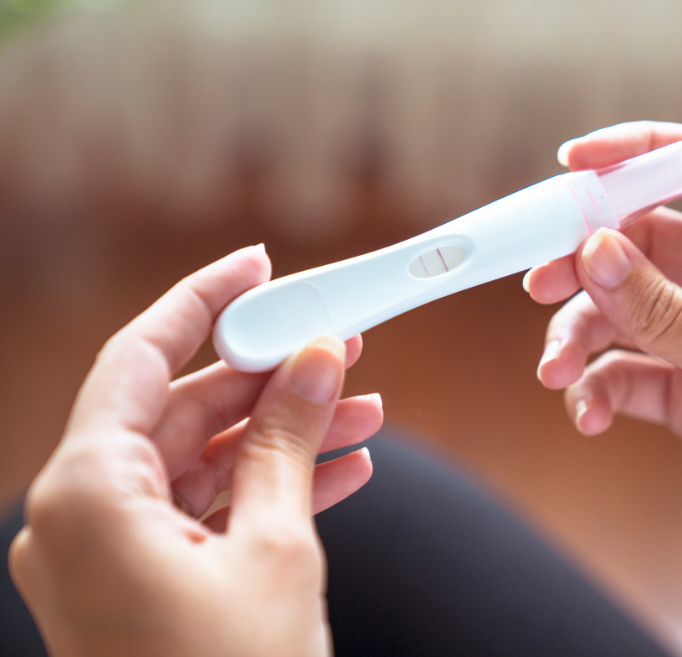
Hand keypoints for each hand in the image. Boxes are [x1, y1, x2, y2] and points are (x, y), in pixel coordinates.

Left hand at [8, 246, 382, 656]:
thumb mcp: (276, 548)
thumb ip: (290, 440)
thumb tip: (317, 358)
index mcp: (86, 496)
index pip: (141, 359)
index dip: (203, 301)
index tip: (259, 264)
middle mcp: (78, 517)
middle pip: (178, 409)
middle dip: (268, 379)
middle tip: (340, 346)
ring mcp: (106, 555)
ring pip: (199, 461)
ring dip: (281, 435)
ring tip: (363, 409)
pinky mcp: (138, 585)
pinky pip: (203, 512)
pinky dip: (267, 487)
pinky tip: (342, 469)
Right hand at [526, 122, 681, 655]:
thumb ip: (671, 313)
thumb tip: (594, 250)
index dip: (639, 152)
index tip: (572, 163)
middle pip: (647, 243)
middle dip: (588, 263)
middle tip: (538, 284)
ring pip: (627, 313)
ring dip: (582, 337)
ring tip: (556, 374)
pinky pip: (630, 374)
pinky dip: (600, 390)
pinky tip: (589, 416)